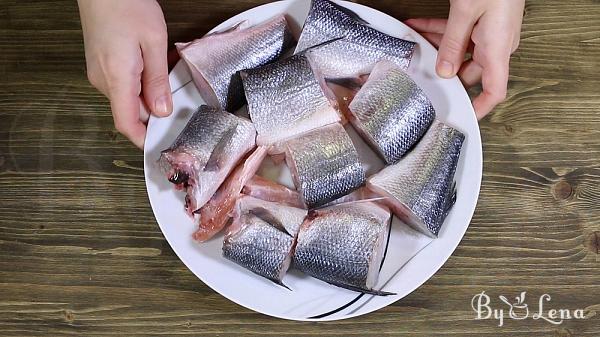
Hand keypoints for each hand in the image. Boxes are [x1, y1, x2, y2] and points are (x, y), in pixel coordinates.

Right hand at [78, 0, 171, 147]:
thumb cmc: (126, 5)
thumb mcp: (154, 42)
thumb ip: (158, 80)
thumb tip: (162, 110)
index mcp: (117, 78)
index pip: (126, 123)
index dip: (143, 139)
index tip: (160, 144)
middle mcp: (102, 80)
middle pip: (130, 111)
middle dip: (154, 111)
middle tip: (175, 99)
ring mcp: (98, 72)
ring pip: (127, 97)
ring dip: (147, 94)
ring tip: (164, 72)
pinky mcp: (100, 64)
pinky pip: (122, 84)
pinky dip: (139, 82)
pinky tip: (150, 65)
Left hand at [406, 0, 523, 119]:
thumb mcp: (466, 13)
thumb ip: (452, 43)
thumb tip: (443, 69)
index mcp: (498, 49)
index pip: (494, 91)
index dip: (480, 108)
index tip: (464, 117)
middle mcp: (497, 44)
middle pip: (469, 71)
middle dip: (443, 70)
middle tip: (421, 71)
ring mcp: (490, 33)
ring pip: (459, 50)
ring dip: (436, 45)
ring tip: (414, 40)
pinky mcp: (484, 20)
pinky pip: (459, 32)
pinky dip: (439, 29)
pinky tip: (418, 24)